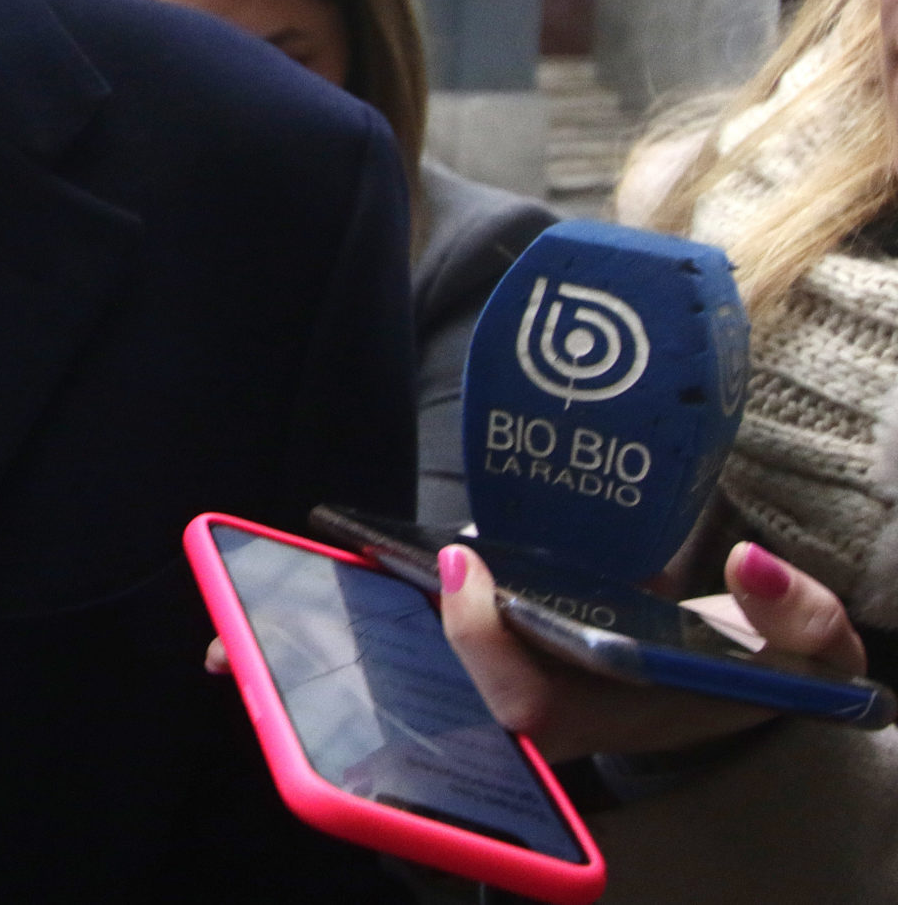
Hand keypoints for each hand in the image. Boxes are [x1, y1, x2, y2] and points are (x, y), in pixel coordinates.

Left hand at [439, 540, 867, 760]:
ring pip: (471, 660)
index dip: (480, 643)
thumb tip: (749, 563)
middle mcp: (578, 708)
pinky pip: (485, 633)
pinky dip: (466, 596)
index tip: (468, 566)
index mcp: (626, 715)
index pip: (526, 706)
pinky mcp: (545, 652)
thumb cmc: (776, 666)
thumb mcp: (814, 651)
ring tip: (445, 545)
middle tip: (453, 549)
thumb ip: (801, 614)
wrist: (764, 673)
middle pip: (477, 683)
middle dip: (450, 620)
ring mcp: (556, 682)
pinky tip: (469, 552)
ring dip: (447, 605)